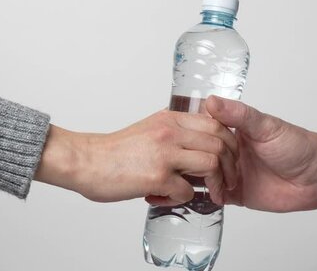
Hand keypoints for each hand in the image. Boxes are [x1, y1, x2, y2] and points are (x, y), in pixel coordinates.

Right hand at [34, 110, 237, 205]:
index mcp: (170, 119)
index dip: (229, 141)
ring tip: (210, 193)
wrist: (86, 161)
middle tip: (228, 180)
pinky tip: (170, 197)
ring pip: (210, 163)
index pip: (216, 122)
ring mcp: (165, 153)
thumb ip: (173, 131)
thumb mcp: (150, 128)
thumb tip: (196, 141)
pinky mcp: (157, 176)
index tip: (230, 156)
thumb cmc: (115, 151)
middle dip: (230, 165)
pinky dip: (183, 198)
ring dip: (215, 183)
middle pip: (220, 142)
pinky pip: (187, 190)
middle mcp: (170, 132)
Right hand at [206, 96, 316, 211]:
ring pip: (205, 174)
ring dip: (205, 176)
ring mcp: (233, 172)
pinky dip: (212, 194)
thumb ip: (238, 114)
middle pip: (201, 152)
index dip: (195, 131)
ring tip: (210, 176)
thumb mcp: (266, 125)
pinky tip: (216, 191)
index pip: (204, 127)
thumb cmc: (298, 146)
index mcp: (234, 130)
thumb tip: (212, 101)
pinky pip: (216, 194)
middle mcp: (231, 150)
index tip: (186, 133)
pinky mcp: (237, 193)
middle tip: (204, 159)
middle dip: (199, 157)